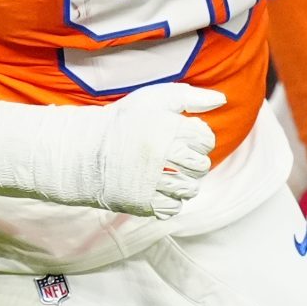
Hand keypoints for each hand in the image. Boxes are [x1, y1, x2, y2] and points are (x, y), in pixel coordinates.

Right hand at [95, 83, 224, 217]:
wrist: (85, 150)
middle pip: (201, 166)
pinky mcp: (142, 202)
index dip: (200, 139)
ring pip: (190, 189)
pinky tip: (160, 188)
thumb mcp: (154, 98)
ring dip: (186, 183)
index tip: (186, 138)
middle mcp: (162, 154)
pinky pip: (173, 208)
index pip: (206, 139)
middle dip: (194, 162)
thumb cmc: (124, 121)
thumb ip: (190, 97)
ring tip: (171, 174)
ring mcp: (152, 180)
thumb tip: (222, 100)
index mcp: (167, 127)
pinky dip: (172, 201)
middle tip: (178, 158)